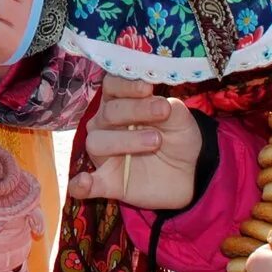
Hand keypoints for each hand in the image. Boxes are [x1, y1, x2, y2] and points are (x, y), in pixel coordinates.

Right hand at [70, 79, 208, 209]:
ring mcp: (105, 155)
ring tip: (155, 141)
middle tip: (163, 112)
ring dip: (123, 140)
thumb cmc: (178, 138)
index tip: (148, 88)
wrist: (189, 173)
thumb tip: (161, 104)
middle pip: (108, 112)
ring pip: (97, 142)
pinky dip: (82, 184)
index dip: (126, 85)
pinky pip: (87, 186)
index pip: (111, 87)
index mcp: (120, 103)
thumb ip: (171, 109)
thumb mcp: (181, 120)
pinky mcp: (108, 182)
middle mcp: (105, 126)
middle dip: (135, 110)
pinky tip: (83, 183)